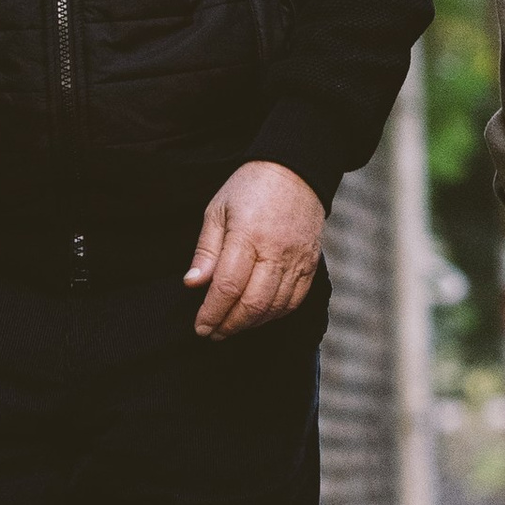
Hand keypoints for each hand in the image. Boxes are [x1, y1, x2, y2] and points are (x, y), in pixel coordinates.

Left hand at [185, 161, 325, 338]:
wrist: (296, 171)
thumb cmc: (249, 188)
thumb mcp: (217, 211)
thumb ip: (206, 251)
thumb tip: (193, 284)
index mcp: (247, 235)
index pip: (228, 286)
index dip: (212, 312)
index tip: (200, 327)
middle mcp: (276, 251)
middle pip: (253, 303)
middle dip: (230, 324)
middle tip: (213, 333)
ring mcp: (297, 259)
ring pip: (275, 306)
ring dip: (251, 323)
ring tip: (232, 326)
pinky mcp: (311, 263)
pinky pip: (295, 300)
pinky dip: (275, 314)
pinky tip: (259, 315)